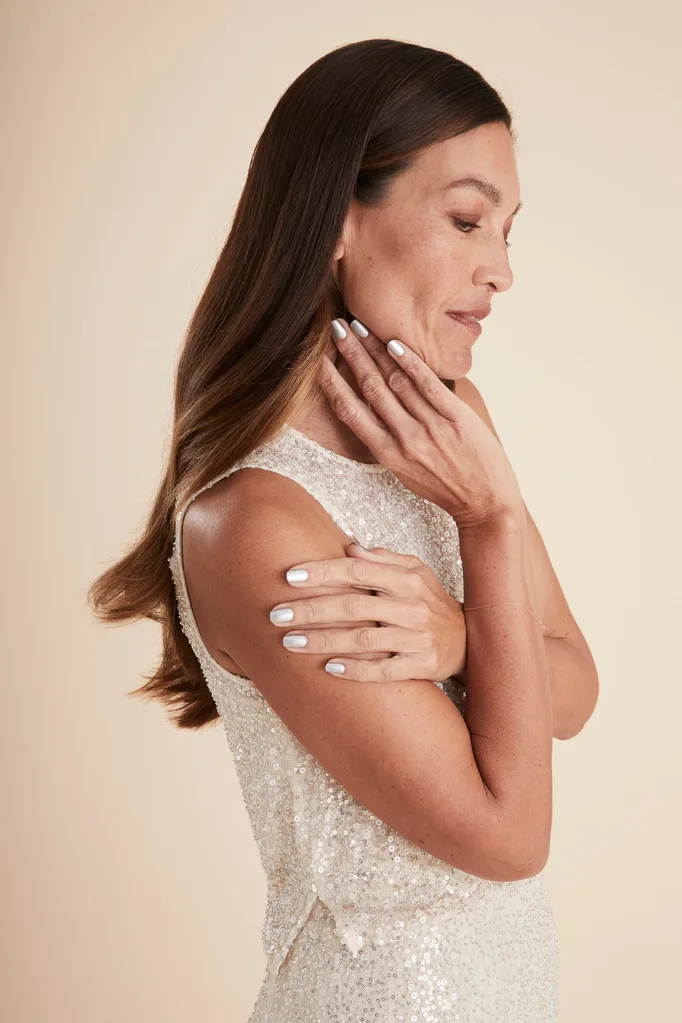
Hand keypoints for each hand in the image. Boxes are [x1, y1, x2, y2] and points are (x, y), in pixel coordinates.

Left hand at [268, 542, 466, 681]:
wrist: (469, 640)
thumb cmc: (430, 602)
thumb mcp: (416, 572)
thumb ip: (383, 559)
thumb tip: (349, 546)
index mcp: (406, 578)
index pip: (358, 569)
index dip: (323, 572)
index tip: (290, 577)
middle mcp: (412, 606)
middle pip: (354, 605)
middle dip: (311, 609)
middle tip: (276, 613)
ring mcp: (417, 638)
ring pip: (363, 639)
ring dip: (323, 640)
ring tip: (289, 642)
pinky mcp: (421, 666)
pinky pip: (384, 670)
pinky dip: (356, 670)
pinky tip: (329, 668)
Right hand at [317, 317, 523, 529]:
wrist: (485, 504)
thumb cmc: (445, 487)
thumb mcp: (406, 471)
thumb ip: (389, 441)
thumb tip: (374, 407)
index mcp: (387, 454)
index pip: (351, 412)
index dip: (332, 383)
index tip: (318, 360)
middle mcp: (404, 439)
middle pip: (370, 388)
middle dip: (351, 355)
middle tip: (337, 328)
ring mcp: (430, 428)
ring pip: (396, 382)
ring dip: (375, 350)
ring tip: (360, 327)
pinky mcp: (456, 419)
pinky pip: (428, 385)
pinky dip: (410, 363)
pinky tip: (395, 343)